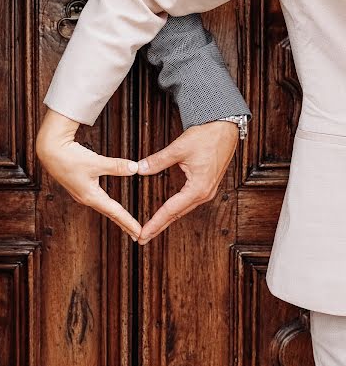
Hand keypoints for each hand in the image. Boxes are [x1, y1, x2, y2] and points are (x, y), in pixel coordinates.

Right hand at [36, 109, 140, 240]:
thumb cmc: (69, 157)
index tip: (139, 233)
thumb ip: (116, 166)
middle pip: (110, 213)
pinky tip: (109, 206)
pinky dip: (107, 206)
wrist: (49, 150)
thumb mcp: (95, 162)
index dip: (128, 222)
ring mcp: (81, 193)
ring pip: (103, 208)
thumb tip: (135, 168)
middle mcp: (86, 198)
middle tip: (137, 235)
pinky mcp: (79, 186)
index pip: (115, 212)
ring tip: (126, 223)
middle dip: (124, 224)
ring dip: (116, 216)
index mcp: (90, 196)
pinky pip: (98, 200)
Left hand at [137, 121, 238, 244]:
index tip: (142, 234)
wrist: (226, 128)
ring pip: (182, 210)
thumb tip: (139, 169)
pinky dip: (175, 209)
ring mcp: (207, 190)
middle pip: (176, 215)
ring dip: (167, 219)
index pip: (170, 210)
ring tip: (152, 228)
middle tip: (142, 238)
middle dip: (159, 226)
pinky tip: (167, 212)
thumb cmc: (207, 136)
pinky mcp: (206, 185)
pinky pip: (188, 202)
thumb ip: (158, 161)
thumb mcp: (179, 148)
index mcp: (198, 188)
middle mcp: (204, 193)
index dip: (155, 223)